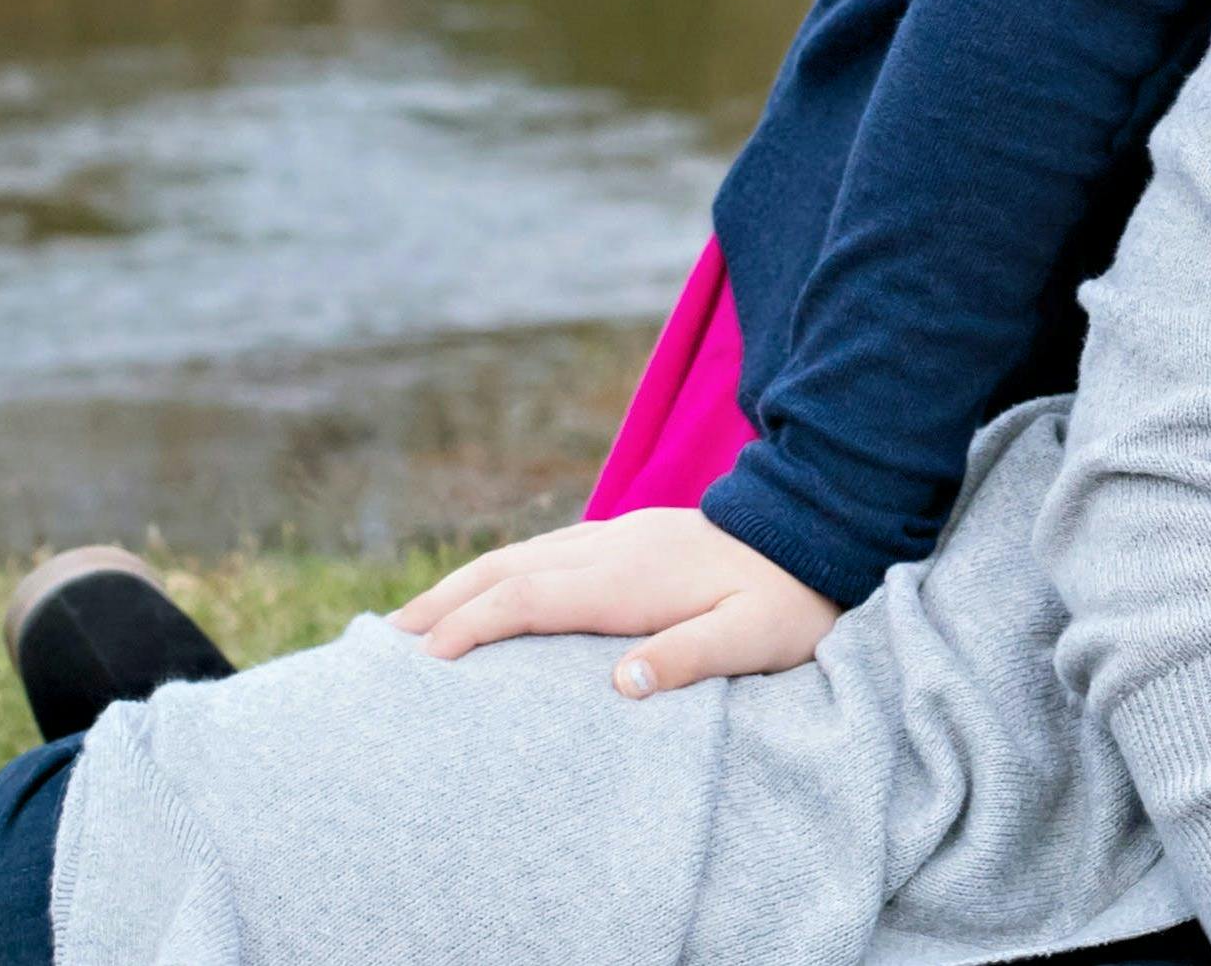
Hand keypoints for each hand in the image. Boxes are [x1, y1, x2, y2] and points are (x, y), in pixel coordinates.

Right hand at [390, 507, 841, 696]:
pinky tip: (494, 591)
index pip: (527, 598)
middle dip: (445, 602)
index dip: (471, 626)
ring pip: (522, 554)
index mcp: (627, 575)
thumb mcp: (753, 636)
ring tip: (419, 619)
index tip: (423, 660)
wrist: (823, 526)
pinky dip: (502, 572)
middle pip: (507, 569)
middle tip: (388, 639)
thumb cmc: (790, 596)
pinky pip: (546, 552)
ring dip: (466, 583)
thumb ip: (690, 658)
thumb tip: (620, 685)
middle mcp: (611, 546)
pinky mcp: (632, 537)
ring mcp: (619, 536)